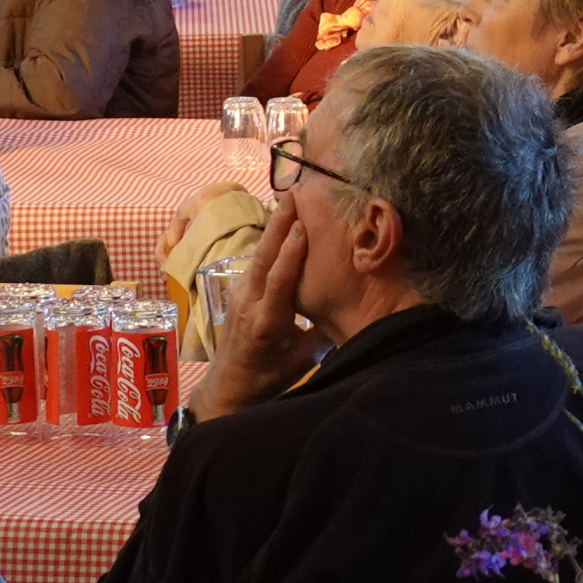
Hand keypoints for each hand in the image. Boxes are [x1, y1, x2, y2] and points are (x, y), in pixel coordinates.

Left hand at [190, 198, 322, 418]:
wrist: (228, 387)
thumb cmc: (268, 377)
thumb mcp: (302, 362)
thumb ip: (323, 334)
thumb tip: (354, 308)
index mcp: (267, 322)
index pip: (279, 279)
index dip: (291, 251)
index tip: (304, 224)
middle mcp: (250, 303)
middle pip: (263, 257)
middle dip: (278, 225)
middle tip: (294, 195)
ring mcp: (241, 295)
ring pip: (257, 256)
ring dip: (273, 228)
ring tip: (290, 201)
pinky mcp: (239, 292)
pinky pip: (257, 263)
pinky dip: (270, 242)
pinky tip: (282, 227)